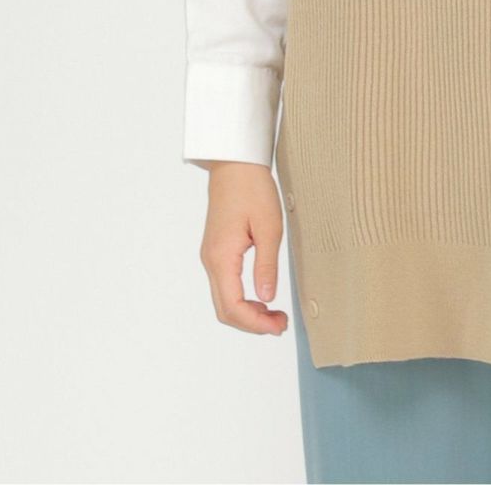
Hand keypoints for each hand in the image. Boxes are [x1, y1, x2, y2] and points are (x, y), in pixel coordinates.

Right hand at [198, 161, 288, 334]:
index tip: (278, 326)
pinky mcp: (217, 251)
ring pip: (224, 300)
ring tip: (274, 314)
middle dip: (252, 323)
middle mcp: (211, 260)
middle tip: (280, 324)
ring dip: (247, 312)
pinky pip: (225, 286)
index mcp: (221, 257)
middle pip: (225, 309)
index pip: (233, 307)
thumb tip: (267, 297)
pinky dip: (242, 299)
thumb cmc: (252, 188)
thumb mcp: (269, 227)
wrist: (235, 163)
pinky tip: (261, 297)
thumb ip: (266, 265)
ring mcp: (211, 256)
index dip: (255, 323)